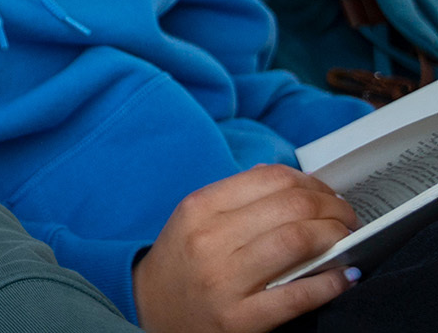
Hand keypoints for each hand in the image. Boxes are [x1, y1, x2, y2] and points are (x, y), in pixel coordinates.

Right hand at [133, 164, 357, 332]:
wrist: (150, 310)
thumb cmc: (182, 263)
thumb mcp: (195, 219)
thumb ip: (238, 197)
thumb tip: (292, 181)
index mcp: (199, 209)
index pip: (272, 179)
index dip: (313, 183)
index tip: (327, 195)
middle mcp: (209, 241)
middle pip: (293, 207)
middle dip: (334, 209)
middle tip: (346, 219)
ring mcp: (223, 281)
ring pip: (298, 242)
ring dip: (337, 239)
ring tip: (346, 242)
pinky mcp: (239, 319)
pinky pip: (299, 295)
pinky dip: (332, 283)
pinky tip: (343, 278)